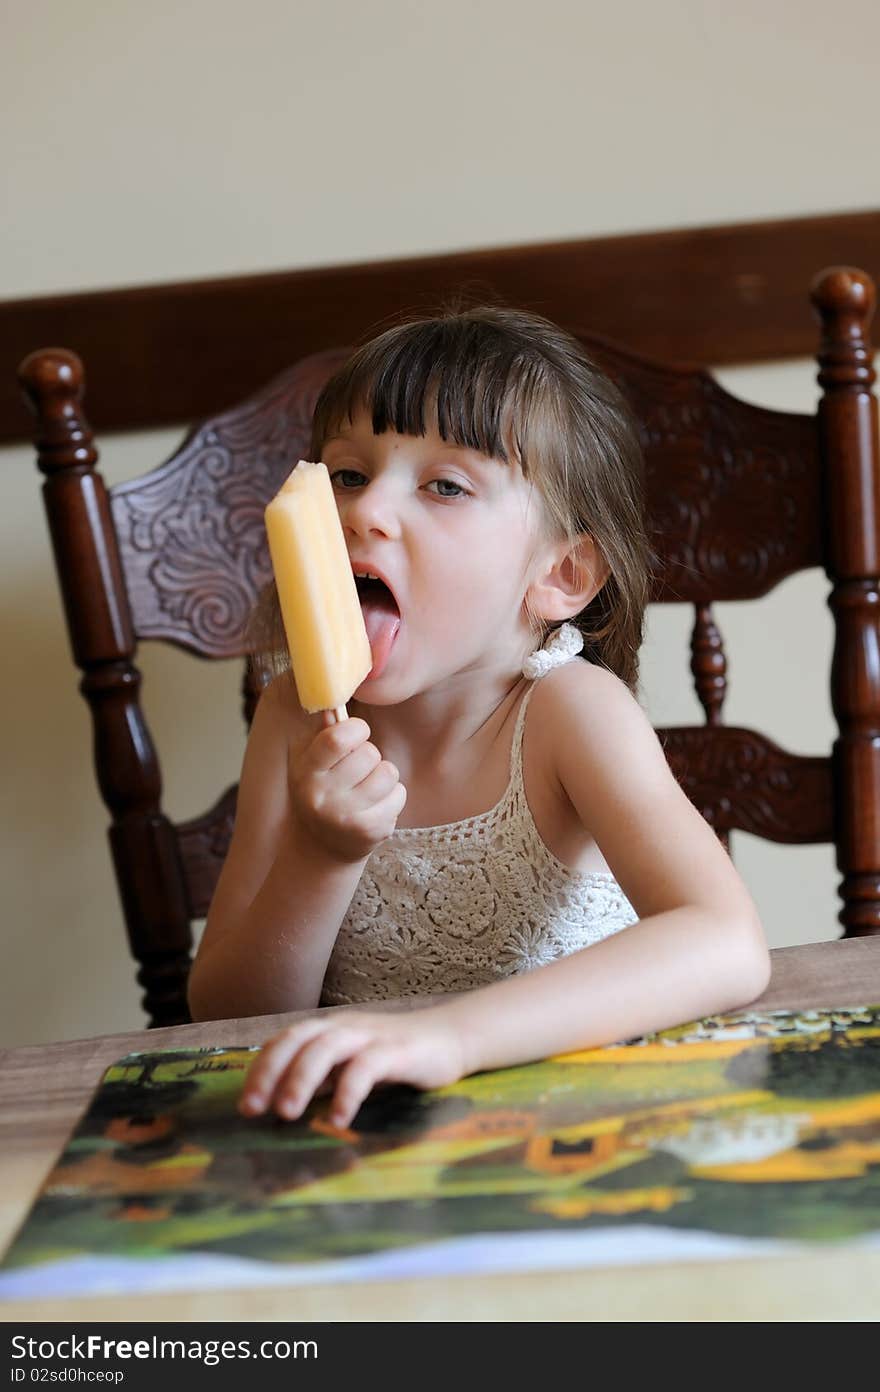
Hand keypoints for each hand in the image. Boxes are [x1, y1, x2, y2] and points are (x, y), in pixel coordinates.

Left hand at [238, 1007, 466, 1128]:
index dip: (260, 1069)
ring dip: (301, 1079)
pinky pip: (366, 1067)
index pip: (284, 1042)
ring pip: (326, 1048)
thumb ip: (321, 1077)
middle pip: (298, 1040)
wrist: (452, 1037)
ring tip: (286, 1114)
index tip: (245, 1104)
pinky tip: (338, 1120)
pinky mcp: (397, 1051)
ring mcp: (371, 1035)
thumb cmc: (395, 1055)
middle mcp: (345, 1026)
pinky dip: (348, 1092)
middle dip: (270, 1073)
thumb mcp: (350, 1065)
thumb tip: (282, 1102)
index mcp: (329, 1029)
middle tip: (253, 1110)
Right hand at [289, 714, 406, 863]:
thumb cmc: (323, 792)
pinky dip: (393, 797)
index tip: (356, 736)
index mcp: (306, 772)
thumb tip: (336, 697)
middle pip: (369, 753)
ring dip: (384, 777)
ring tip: (368, 789)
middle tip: (358, 772)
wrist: (321, 847)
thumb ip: (326, 734)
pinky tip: (375, 807)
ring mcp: (346, 817)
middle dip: (370, 757)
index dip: (356, 730)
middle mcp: (322, 796)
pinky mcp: (370, 831)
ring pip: (388, 773)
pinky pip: (399, 795)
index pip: (337, 738)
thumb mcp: (313, 765)